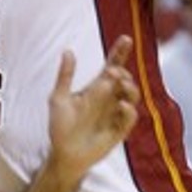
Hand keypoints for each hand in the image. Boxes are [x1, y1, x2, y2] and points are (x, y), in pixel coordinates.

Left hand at [46, 36, 139, 179]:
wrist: (63, 153)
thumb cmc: (60, 126)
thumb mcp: (58, 98)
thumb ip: (65, 76)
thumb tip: (68, 51)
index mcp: (97, 88)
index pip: (112, 66)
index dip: (120, 52)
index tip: (126, 38)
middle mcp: (110, 98)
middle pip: (125, 79)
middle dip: (123, 73)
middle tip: (112, 73)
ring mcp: (116, 113)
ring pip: (133, 95)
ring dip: (129, 87)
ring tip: (119, 84)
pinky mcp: (120, 130)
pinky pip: (130, 117)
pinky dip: (128, 109)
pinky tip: (121, 104)